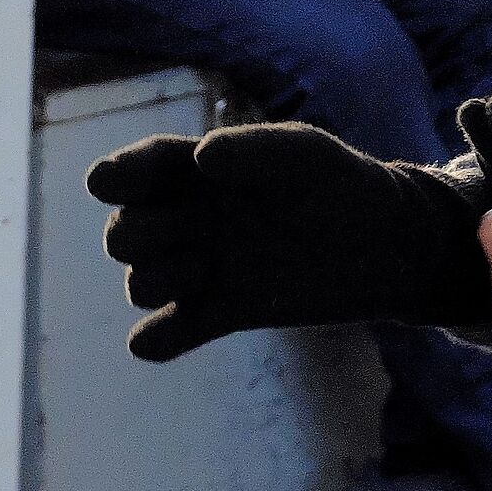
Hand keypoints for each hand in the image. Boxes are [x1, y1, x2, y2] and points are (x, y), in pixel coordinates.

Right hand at [86, 121, 491, 361]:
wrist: (385, 244)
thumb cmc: (340, 183)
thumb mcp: (303, 154)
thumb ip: (255, 150)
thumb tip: (201, 157)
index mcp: (201, 171)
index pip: (140, 170)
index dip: (117, 174)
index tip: (106, 182)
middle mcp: (193, 219)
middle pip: (126, 232)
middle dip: (134, 235)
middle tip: (184, 233)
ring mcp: (205, 268)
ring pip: (140, 282)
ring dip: (153, 281)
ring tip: (199, 271)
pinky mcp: (223, 312)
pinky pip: (166, 334)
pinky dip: (154, 340)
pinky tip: (157, 338)